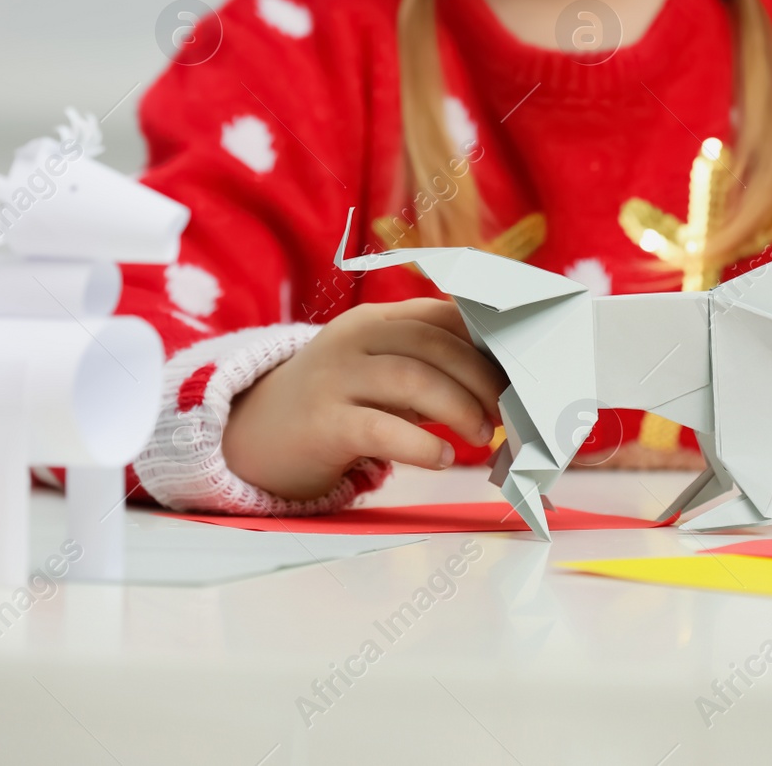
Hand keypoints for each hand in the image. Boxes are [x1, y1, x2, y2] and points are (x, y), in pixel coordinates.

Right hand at [222, 299, 505, 500]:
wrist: (253, 436)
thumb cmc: (336, 405)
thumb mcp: (379, 374)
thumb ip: (429, 369)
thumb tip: (503, 385)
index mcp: (375, 320)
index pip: (442, 314)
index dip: (488, 342)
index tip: (518, 372)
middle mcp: (354, 340)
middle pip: (434, 344)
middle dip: (481, 379)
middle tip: (503, 415)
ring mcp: (334, 379)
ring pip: (412, 379)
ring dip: (460, 407)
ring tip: (482, 435)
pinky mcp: (321, 424)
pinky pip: (380, 429)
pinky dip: (421, 444)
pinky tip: (441, 457)